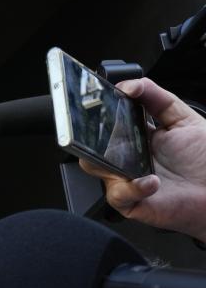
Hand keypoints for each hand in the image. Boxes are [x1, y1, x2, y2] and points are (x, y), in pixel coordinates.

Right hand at [79, 77, 205, 242]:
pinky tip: (152, 182)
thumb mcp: (184, 119)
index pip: (107, 122)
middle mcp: (128, 157)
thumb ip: (157, 97)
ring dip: (109, 161)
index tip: (103, 102)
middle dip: (92, 137)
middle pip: (92, 144)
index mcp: (136, 136)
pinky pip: (118, 195)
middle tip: (111, 132)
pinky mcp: (131, 203)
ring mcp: (127, 180)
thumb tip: (131, 85)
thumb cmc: (204, 159)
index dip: (100, 113)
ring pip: (96, 168)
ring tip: (132, 159)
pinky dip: (133, 187)